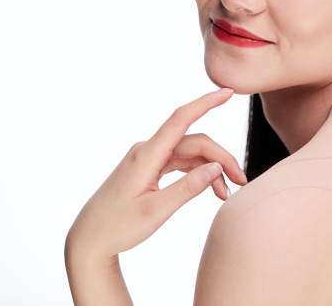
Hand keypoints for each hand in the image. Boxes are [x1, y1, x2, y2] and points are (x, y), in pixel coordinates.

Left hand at [65, 87, 247, 261]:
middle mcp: (148, 150)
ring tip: (226, 194)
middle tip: (241, 183)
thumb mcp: (156, 212)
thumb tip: (215, 167)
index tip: (229, 92)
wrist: (89, 238)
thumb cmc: (117, 227)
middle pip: (195, 142)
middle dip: (221, 158)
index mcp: (147, 155)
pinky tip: (212, 188)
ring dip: (212, 169)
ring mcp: (149, 158)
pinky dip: (198, 173)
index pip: (181, 119)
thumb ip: (187, 188)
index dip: (206, 103)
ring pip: (190, 154)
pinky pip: (181, 162)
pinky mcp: (150, 168)